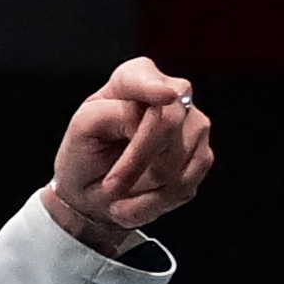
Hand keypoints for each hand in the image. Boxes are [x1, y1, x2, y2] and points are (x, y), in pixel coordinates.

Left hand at [44, 56, 211, 255]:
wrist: (93, 194)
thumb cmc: (85, 155)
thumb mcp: (82, 132)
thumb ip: (109, 115)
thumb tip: (145, 117)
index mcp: (134, 79)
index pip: (145, 77)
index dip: (155, 88)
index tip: (164, 98)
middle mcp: (172, 94)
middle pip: (169, 121)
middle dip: (138, 160)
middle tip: (110, 187)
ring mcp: (193, 124)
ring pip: (181, 155)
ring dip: (144, 187)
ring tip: (116, 200)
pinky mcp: (201, 155)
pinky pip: (186, 181)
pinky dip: (154, 202)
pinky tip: (132, 206)